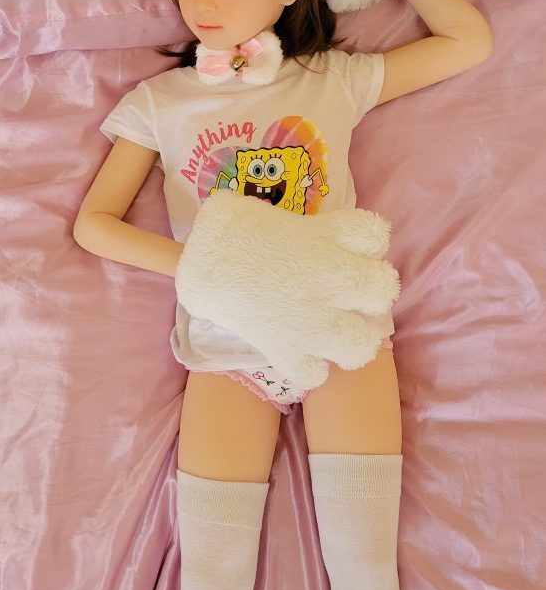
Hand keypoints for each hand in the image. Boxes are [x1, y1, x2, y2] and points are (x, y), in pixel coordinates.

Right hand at [175, 191, 399, 388]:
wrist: (205, 259)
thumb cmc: (234, 226)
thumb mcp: (277, 215)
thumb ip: (305, 229)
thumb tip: (304, 240)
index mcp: (330, 238)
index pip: (376, 234)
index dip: (369, 244)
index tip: (351, 248)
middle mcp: (335, 280)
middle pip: (384, 291)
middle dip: (370, 293)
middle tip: (348, 294)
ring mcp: (315, 321)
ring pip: (363, 345)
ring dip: (354, 339)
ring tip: (336, 332)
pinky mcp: (289, 351)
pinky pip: (315, 374)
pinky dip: (309, 368)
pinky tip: (300, 353)